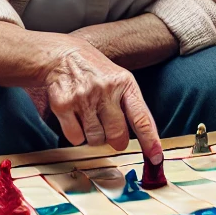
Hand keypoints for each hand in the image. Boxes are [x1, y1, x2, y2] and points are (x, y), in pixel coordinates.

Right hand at [38, 34, 162, 161]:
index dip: (150, 141)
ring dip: (95, 137)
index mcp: (124, 83)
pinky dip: (77, 135)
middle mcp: (106, 89)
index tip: (156, 159)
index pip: (141, 118)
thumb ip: (130, 104)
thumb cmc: (93, 71)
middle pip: (117, 135)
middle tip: (113, 137)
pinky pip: (76, 137)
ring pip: (96, 139)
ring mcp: (84, 97)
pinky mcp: (63, 105)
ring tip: (90, 118)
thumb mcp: (118, 78)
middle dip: (117, 141)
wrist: (59, 55)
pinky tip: (75, 119)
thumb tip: (146, 137)